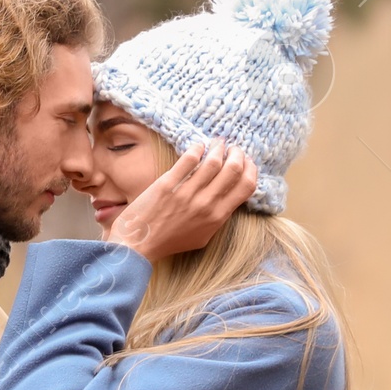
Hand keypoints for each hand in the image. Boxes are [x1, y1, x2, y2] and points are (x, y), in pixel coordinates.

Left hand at [107, 137, 258, 261]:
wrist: (139, 245)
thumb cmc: (170, 241)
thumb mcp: (203, 236)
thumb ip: (218, 217)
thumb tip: (230, 196)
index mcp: (218, 217)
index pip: (247, 186)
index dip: (251, 169)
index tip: (247, 162)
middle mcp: (206, 204)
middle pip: (234, 169)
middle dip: (237, 154)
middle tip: (233, 149)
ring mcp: (186, 193)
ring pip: (213, 161)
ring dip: (219, 148)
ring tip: (218, 144)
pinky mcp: (167, 184)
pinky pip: (188, 159)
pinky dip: (197, 148)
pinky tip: (198, 146)